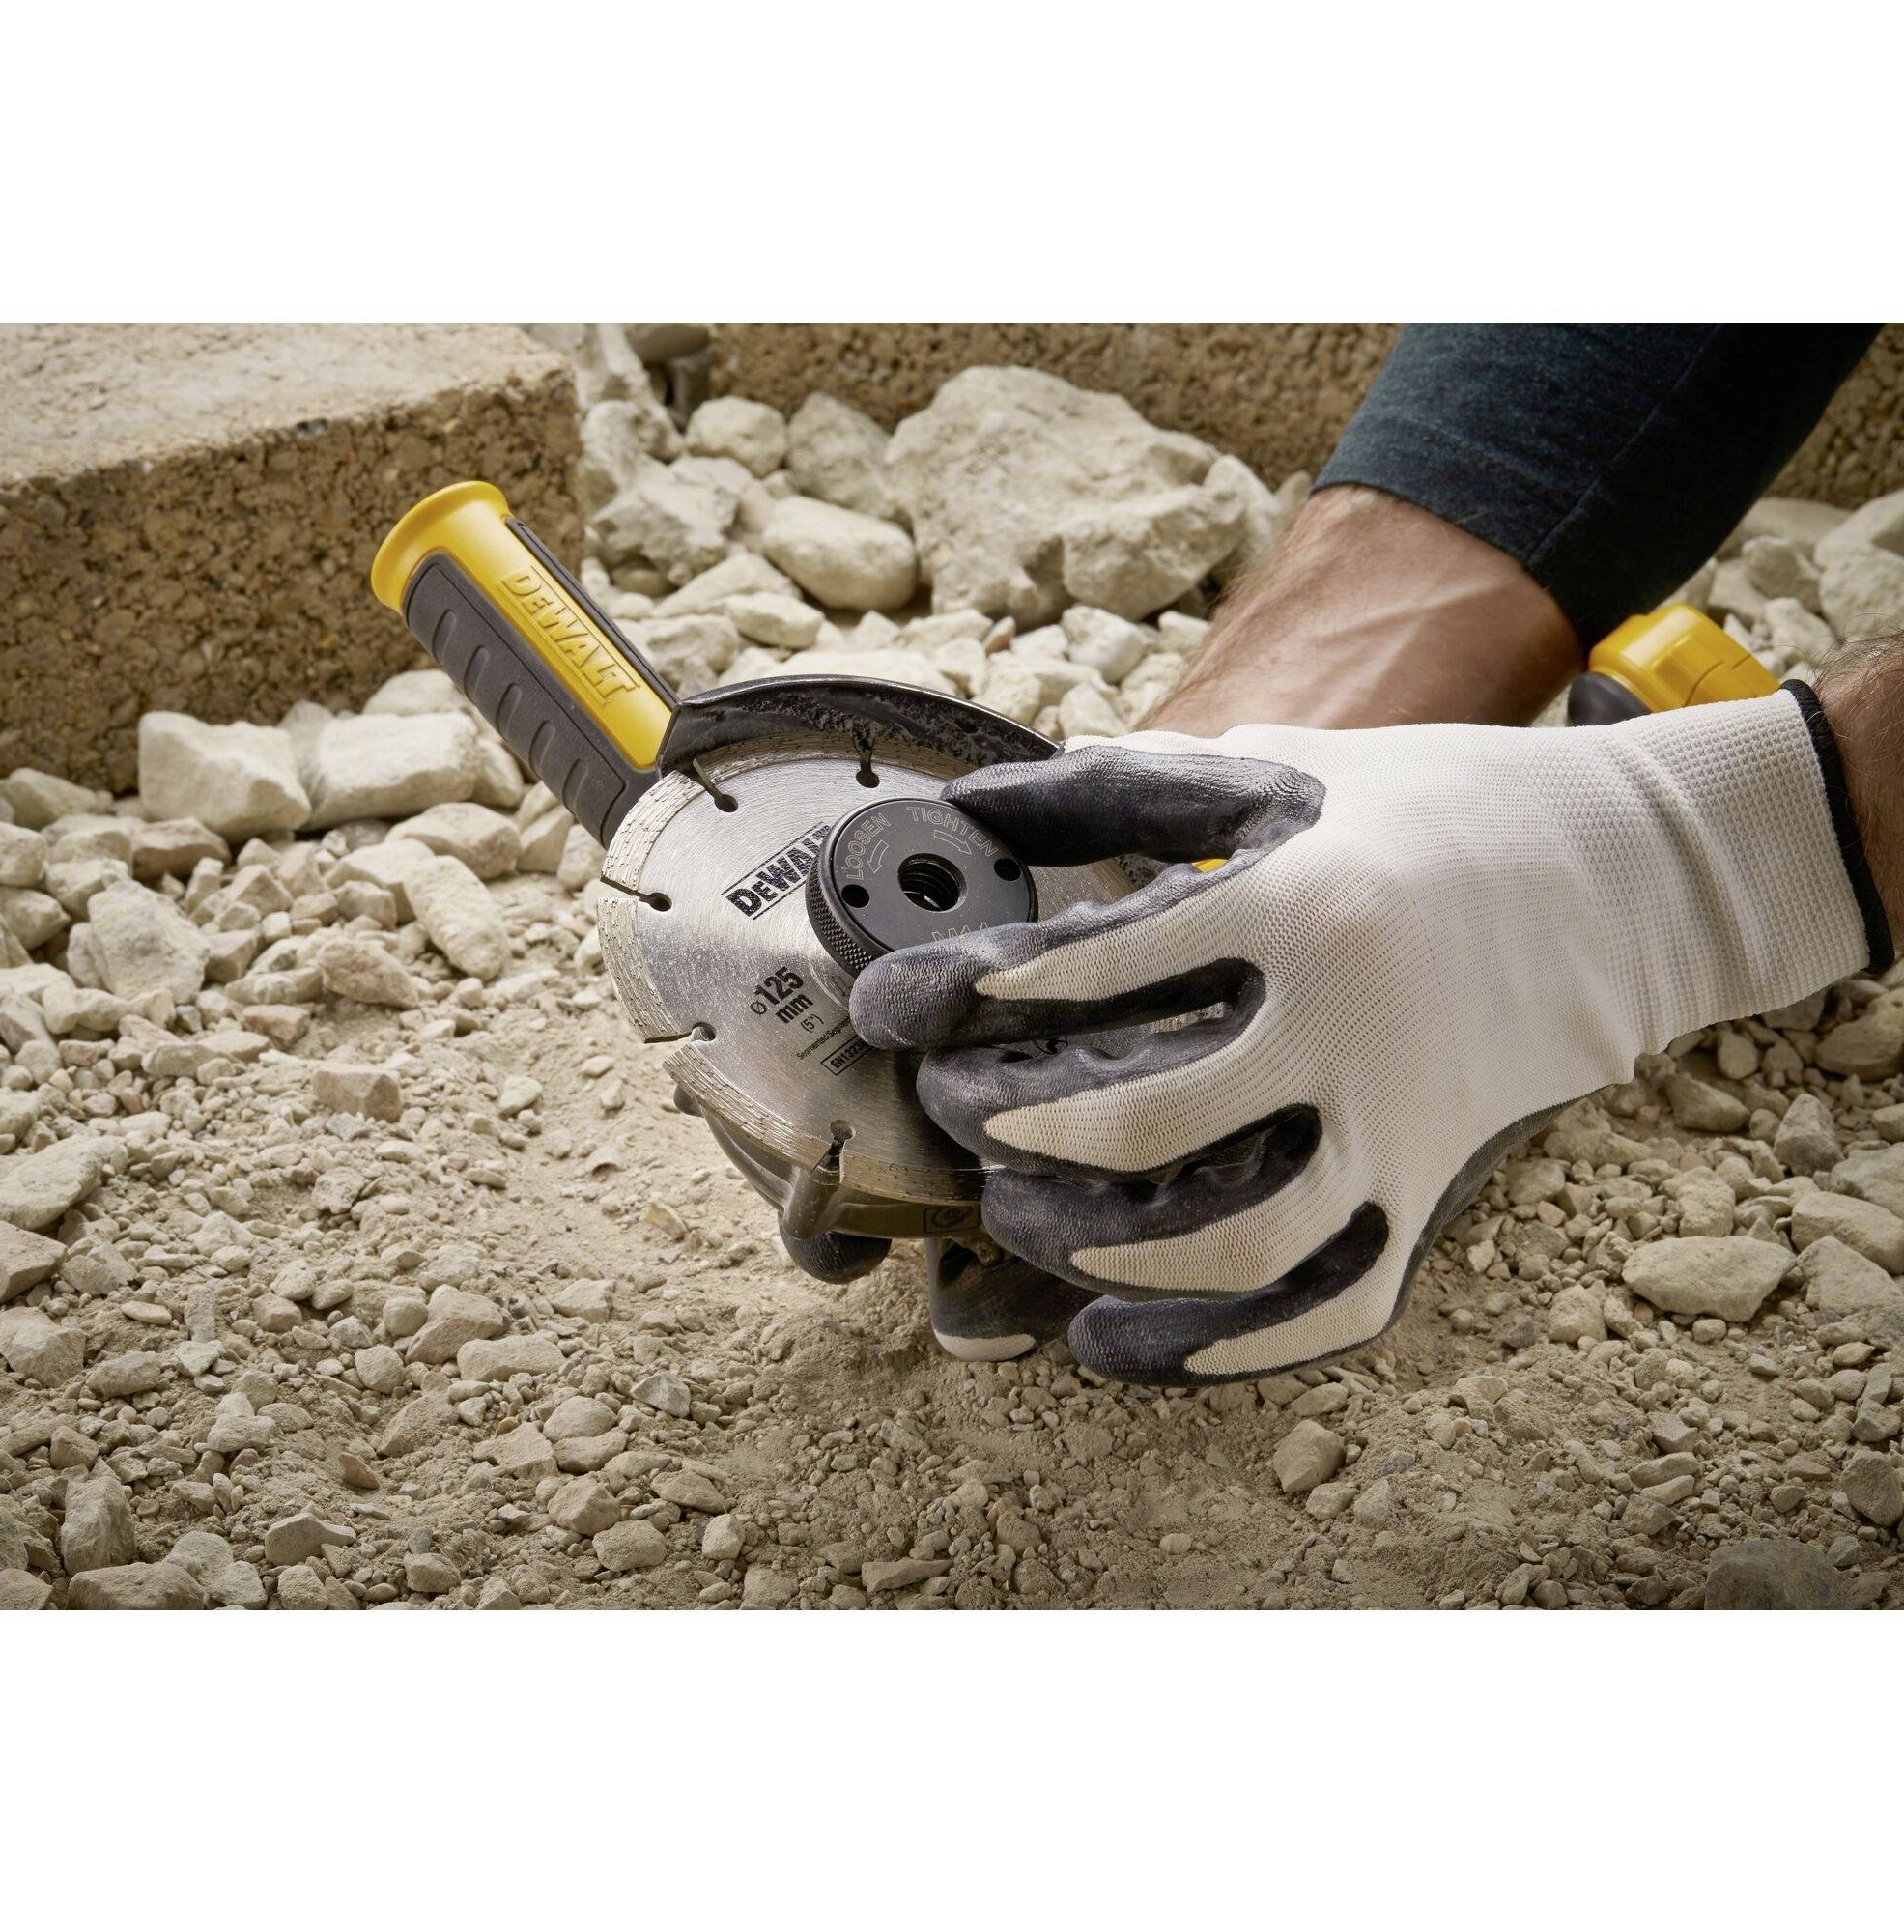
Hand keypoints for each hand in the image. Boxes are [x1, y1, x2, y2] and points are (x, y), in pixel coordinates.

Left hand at [851, 689, 1887, 1384]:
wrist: (1636, 873)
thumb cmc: (1442, 805)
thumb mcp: (1287, 765)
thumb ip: (1126, 788)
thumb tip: (978, 803)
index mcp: (1293, 898)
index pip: (1094, 964)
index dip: (967, 990)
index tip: (885, 1008)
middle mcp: (1346, 1021)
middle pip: (1144, 1119)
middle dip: (1011, 1127)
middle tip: (947, 1113)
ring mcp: (1401, 1120)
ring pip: (1233, 1242)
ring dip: (1099, 1252)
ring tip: (1015, 1222)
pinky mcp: (1434, 1187)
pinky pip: (1329, 1305)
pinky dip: (1218, 1348)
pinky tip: (1114, 1346)